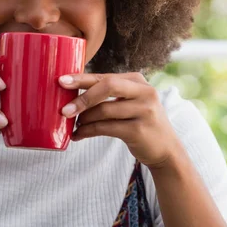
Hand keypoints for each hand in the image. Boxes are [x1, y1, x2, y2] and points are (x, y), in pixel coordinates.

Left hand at [59, 72, 180, 168]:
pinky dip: (88, 132)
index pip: (105, 76)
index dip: (81, 79)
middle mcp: (144, 92)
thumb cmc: (138, 122)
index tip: (60, 81)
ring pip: (104, 110)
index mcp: (137, 80)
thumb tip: (70, 94)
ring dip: (84, 119)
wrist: (165, 149)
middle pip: (107, 87)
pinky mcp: (139, 130)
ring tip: (74, 126)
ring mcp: (144, 111)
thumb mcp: (129, 102)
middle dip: (82, 98)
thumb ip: (108, 95)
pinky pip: (106, 128)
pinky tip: (78, 135)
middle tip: (64, 110)